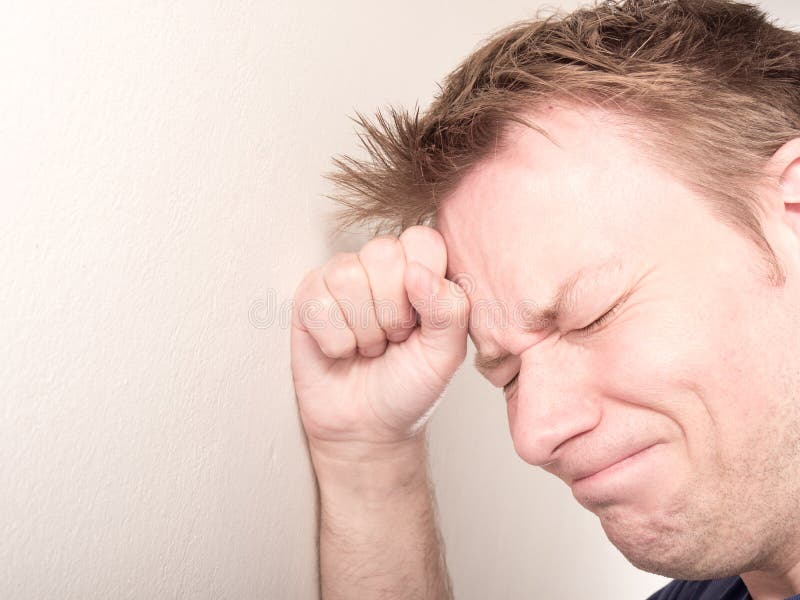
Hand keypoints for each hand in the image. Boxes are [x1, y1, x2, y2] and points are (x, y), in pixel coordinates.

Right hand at [290, 226, 469, 458]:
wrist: (368, 426)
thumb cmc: (409, 386)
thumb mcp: (446, 354)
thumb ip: (450, 309)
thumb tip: (417, 272)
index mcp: (419, 269)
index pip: (423, 240)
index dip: (424, 283)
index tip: (423, 322)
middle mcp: (378, 266)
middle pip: (382, 253)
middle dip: (392, 311)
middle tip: (394, 338)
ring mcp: (339, 279)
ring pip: (347, 276)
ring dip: (363, 329)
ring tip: (369, 346)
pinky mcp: (307, 299)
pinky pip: (318, 304)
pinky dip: (336, 341)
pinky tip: (342, 351)